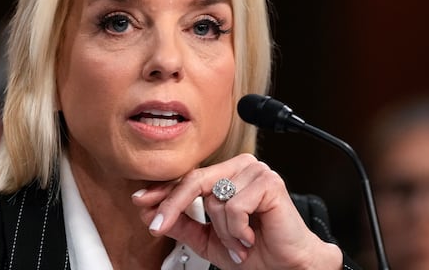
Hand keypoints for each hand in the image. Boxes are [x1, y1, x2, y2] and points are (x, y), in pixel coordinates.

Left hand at [131, 153, 341, 269]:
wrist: (287, 267)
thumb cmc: (256, 251)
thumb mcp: (208, 240)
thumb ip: (183, 224)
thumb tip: (151, 212)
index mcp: (229, 175)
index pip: (190, 177)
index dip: (164, 190)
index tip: (141, 201)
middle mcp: (242, 167)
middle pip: (195, 180)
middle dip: (172, 206)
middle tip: (157, 226)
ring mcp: (257, 171)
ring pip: (215, 199)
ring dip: (223, 231)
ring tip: (240, 243)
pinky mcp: (269, 182)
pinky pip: (234, 206)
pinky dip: (238, 229)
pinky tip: (251, 237)